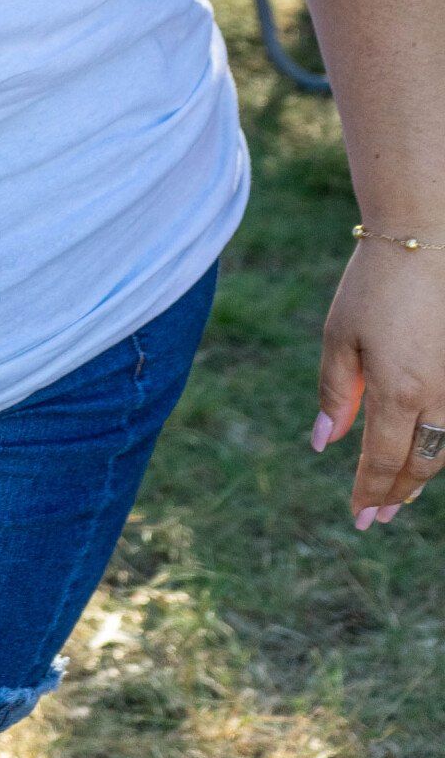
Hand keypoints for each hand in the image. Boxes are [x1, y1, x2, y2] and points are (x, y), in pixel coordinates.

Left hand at [312, 240, 444, 522]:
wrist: (427, 240)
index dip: (370, 492)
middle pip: (420, 464)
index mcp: (398, 391)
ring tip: (400, 494)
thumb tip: (325, 443)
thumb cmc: (374, 285)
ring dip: (422, 474)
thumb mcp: (340, 336)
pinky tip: (426, 452)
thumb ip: (336, 393)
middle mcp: (438, 396)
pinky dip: (442, 446)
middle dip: (397, 493)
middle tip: (377, 516)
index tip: (359, 517)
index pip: (382, 461)